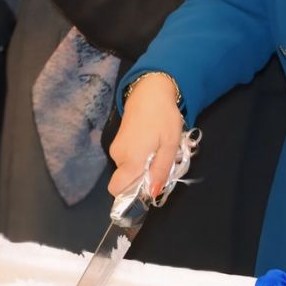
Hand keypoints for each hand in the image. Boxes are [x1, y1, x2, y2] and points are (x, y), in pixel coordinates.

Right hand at [107, 73, 183, 197]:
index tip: (149, 187)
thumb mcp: (169, 145)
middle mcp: (118, 156)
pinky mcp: (118, 140)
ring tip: (158, 151)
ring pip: (127, 169)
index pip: (117, 190)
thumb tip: (152, 194)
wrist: (150, 91)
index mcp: (130, 160)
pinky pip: (127, 158)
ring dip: (142, 167)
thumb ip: (160, 171)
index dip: (131, 194)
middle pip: (125, 180)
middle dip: (141, 179)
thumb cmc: (163, 118)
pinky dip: (138, 157)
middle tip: (160, 165)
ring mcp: (116, 147)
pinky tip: (151, 144)